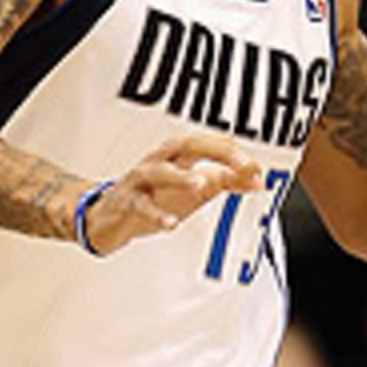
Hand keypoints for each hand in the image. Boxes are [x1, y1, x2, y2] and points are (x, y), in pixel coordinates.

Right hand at [83, 135, 260, 255]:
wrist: (110, 217)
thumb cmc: (154, 196)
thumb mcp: (194, 188)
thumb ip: (226, 181)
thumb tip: (257, 178)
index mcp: (178, 154)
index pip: (209, 143)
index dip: (235, 154)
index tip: (256, 169)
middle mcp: (160, 160)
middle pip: (187, 145)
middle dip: (217, 152)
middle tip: (241, 166)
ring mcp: (140, 180)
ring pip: (159, 171)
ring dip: (181, 176)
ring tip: (200, 185)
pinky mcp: (126, 202)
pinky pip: (141, 206)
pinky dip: (156, 214)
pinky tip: (171, 222)